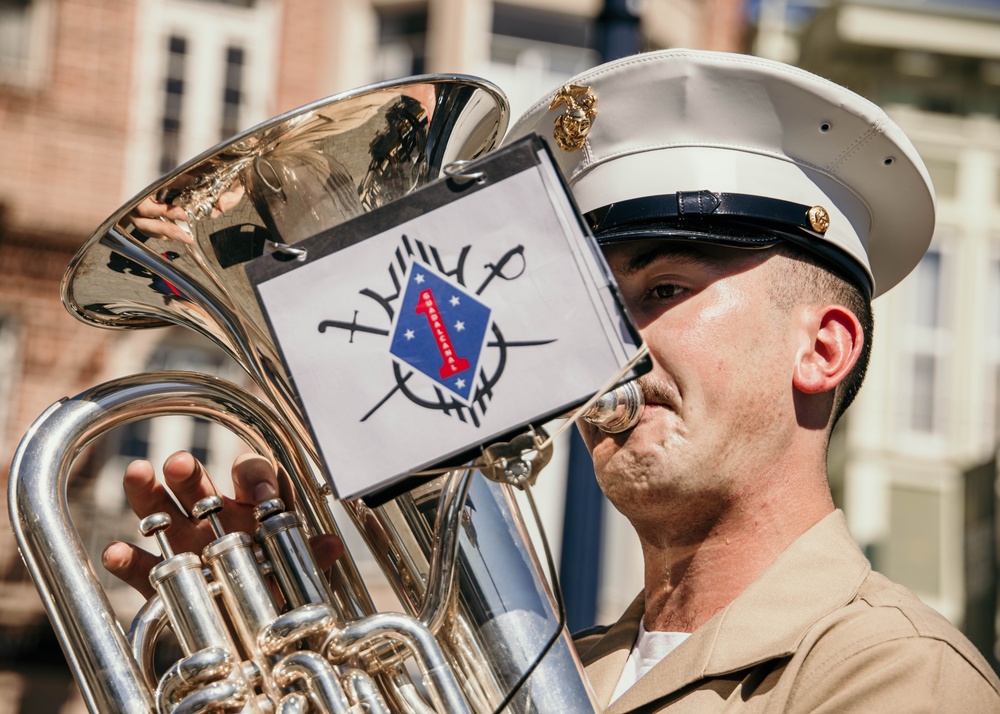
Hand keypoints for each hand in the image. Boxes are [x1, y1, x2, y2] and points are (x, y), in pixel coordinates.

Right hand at [102, 451, 342, 598]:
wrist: (256, 628)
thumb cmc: (279, 583)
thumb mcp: (298, 568)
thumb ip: (308, 555)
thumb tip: (332, 544)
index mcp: (251, 505)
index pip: (250, 473)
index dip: (255, 477)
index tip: (261, 493)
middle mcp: (214, 517)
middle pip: (198, 484)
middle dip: (189, 472)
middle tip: (179, 463)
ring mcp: (185, 545)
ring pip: (161, 511)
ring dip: (147, 492)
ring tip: (136, 473)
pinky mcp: (163, 580)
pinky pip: (142, 567)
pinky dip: (127, 559)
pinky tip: (114, 551)